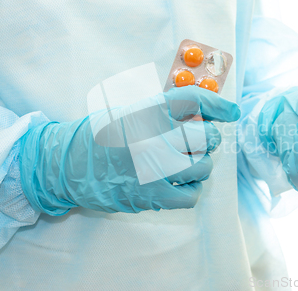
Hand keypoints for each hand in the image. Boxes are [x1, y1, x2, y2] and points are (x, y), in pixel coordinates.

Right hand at [19, 86, 240, 214]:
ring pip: (203, 167)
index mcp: (145, 112)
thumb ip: (162, 112)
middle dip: (210, 139)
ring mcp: (152, 170)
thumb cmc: (99, 136)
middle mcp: (152, 139)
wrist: (66, 166)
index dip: (218, 105)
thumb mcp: (128, 112)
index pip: (193, 101)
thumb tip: (202, 115)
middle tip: (202, 140)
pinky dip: (192, 189)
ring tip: (188, 163)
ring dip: (201, 165)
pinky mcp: (150, 196)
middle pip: (205, 137)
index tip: (231, 112)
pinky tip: (180, 183)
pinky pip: (192, 195)